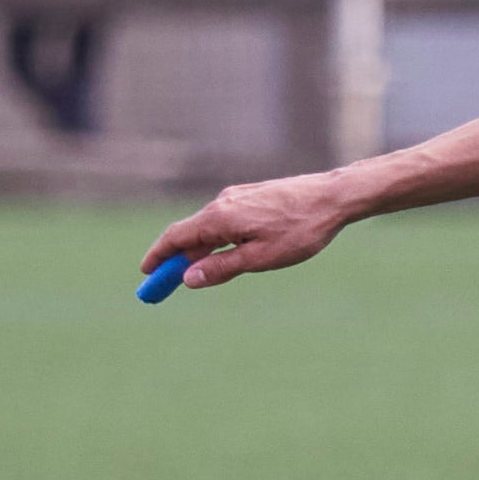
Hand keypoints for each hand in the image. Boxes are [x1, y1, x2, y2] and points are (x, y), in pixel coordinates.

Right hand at [148, 173, 358, 292]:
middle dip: (175, 258)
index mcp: (220, 217)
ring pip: (208, 227)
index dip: (158, 257)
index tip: (146, 274)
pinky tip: (224, 253)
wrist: (333, 197)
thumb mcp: (260, 258)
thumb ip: (222, 268)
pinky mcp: (252, 196)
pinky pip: (223, 220)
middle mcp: (223, 202)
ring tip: (193, 273)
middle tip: (164, 283)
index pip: (176, 237)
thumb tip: (188, 278)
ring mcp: (237, 197)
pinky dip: (214, 238)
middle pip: (188, 232)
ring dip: (197, 249)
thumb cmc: (300, 230)